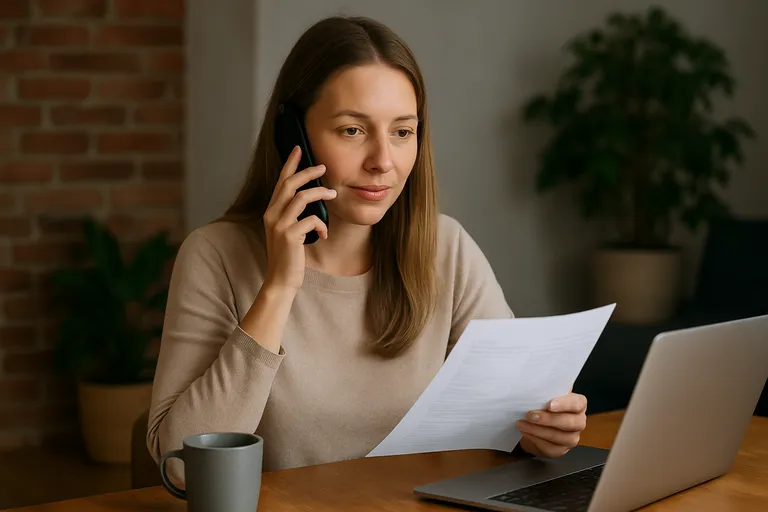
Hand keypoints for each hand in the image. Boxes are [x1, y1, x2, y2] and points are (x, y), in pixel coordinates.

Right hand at [262, 145, 336, 289]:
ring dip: (320, 193)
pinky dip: (321, 224)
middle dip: (308, 172)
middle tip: (323, 167)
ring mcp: (279, 225)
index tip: (299, 149)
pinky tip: (324, 234)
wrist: (281, 280)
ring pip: (301, 197)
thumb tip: (313, 199)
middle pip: (289, 184)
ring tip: (333, 195)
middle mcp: (272, 215)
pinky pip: (311, 220)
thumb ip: (295, 215)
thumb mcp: (289, 231)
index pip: (280, 182)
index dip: (290, 164)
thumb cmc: (289, 256)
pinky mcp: (289, 236)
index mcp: (271, 212)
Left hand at [515, 393, 586, 457]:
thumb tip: (537, 377)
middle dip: (549, 419)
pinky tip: (526, 433)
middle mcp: (578, 422)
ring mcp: (571, 438)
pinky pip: (551, 448)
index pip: (578, 403)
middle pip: (571, 422)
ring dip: (539, 431)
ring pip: (560, 437)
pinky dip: (537, 440)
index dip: (565, 404)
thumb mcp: (545, 394)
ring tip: (522, 424)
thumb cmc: (542, 405)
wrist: (535, 424)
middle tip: (531, 415)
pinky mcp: (560, 450)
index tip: (549, 404)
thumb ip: (547, 388)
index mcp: (578, 405)